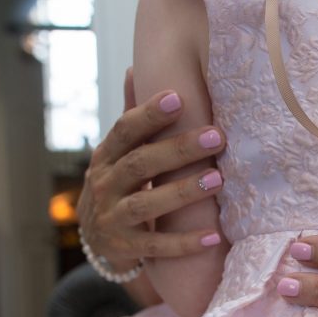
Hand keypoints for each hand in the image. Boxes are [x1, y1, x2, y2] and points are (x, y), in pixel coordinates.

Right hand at [77, 68, 227, 268]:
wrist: (98, 242)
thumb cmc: (120, 186)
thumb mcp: (119, 154)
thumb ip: (132, 118)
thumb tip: (135, 67)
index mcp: (106, 157)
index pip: (125, 130)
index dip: (149, 114)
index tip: (178, 97)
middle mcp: (104, 185)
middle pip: (141, 163)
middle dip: (179, 149)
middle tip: (217, 136)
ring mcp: (113, 219)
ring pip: (146, 204)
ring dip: (183, 192)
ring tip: (219, 180)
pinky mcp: (125, 249)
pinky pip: (156, 247)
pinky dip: (184, 243)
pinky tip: (213, 236)